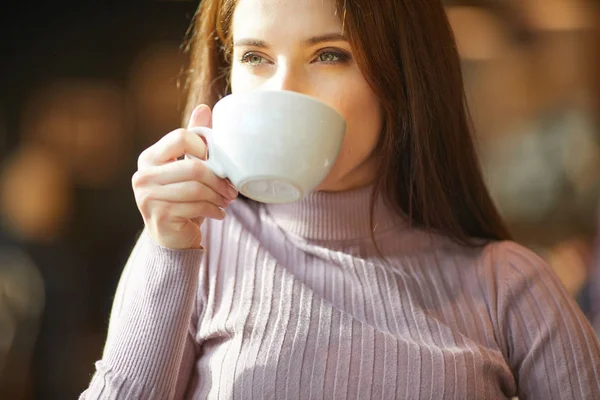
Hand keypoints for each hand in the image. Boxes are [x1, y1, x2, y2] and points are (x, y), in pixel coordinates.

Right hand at [132, 105, 237, 248]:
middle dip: (218, 179)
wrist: (172, 236)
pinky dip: (213, 210)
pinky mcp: (159, 216)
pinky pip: (195, 207)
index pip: (181, 137)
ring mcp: (147, 197)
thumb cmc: (182, 197)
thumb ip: (194, 140)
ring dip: (218, 196)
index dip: (205, 147)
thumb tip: (204, 108)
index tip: (217, 162)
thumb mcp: (187, 166)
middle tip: (232, 189)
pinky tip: (218, 213)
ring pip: (196, 189)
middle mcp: (143, 175)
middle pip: (193, 167)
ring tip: (227, 201)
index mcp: (149, 157)